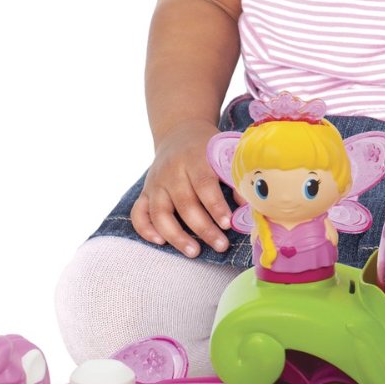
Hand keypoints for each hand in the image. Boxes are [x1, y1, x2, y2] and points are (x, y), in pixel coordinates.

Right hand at [131, 119, 233, 257]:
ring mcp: (155, 182)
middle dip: (203, 228)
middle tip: (221, 245)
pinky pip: (138, 213)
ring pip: (160, 213)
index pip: (203, 184)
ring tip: (194, 252)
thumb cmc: (208, 149)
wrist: (180, 131)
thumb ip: (234, 177)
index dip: (215, 205)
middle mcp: (172, 171)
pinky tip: (160, 242)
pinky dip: (145, 229)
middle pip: (184, 203)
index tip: (227, 224)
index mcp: (195, 158)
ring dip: (176, 236)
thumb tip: (247, 206)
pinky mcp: (145, 192)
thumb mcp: (223, 153)